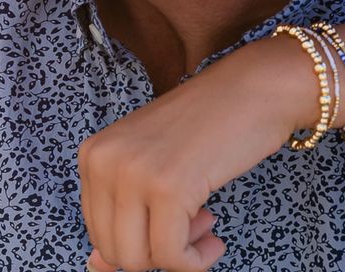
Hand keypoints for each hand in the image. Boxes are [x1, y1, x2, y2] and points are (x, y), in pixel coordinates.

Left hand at [79, 35, 317, 271]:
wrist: (252, 90)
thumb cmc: (207, 127)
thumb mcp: (151, 166)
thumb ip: (122, 214)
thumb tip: (98, 269)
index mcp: (92, 154)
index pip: (98, 231)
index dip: (140, 239)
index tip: (172, 222)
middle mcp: (102, 162)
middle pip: (113, 252)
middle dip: (157, 253)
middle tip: (195, 226)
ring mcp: (132, 174)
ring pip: (139, 261)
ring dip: (179, 258)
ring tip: (206, 226)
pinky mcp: (167, 189)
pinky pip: (172, 256)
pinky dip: (196, 261)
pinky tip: (215, 236)